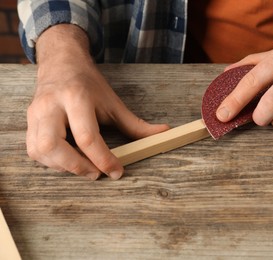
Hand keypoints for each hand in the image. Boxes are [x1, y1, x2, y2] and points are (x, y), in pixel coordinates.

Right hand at [26, 25, 168, 179]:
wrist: (61, 64)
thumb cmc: (88, 84)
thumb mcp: (114, 102)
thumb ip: (136, 124)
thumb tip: (164, 134)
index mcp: (76, 97)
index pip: (87, 136)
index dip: (103, 159)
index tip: (117, 171)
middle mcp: (51, 105)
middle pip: (53, 145)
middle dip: (76, 167)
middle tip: (96, 173)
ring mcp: (35, 114)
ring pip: (39, 151)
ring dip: (62, 167)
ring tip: (84, 167)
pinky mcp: (28, 122)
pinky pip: (33, 151)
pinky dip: (51, 162)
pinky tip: (68, 160)